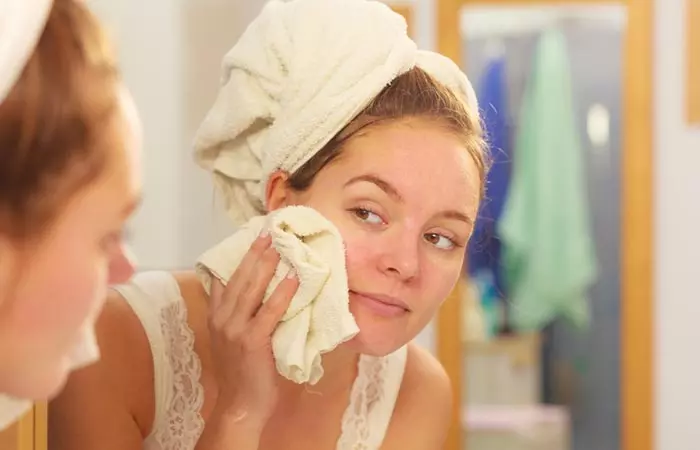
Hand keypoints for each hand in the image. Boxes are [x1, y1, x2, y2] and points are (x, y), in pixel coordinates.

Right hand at [207, 231, 297, 425]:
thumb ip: (242, 314)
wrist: (240, 404)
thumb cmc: (242, 371)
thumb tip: (263, 289)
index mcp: (217, 316)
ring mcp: (234, 330)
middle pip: (238, 278)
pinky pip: (268, 312)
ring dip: (266, 265)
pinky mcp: (251, 342)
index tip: (253, 236)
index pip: (225, 278)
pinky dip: (281, 294)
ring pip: (250, 289)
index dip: (239, 256)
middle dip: (254, 253)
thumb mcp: (234, 338)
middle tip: (269, 232)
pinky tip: (292, 279)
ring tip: (280, 246)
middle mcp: (222, 319)